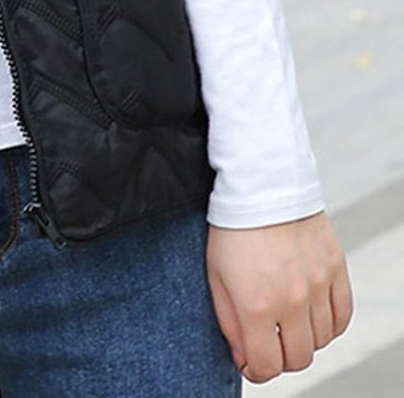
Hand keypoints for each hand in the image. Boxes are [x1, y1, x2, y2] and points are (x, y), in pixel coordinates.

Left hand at [206, 210, 353, 383]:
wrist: (260, 186)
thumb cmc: (231, 228)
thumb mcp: (215, 275)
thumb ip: (229, 322)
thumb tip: (245, 358)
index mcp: (256, 303)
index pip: (267, 365)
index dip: (256, 371)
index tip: (250, 364)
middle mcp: (292, 300)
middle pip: (298, 359)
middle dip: (280, 358)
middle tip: (268, 342)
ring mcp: (318, 285)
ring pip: (322, 341)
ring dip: (303, 339)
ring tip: (284, 321)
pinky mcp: (336, 269)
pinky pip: (342, 317)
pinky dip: (329, 325)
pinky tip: (311, 315)